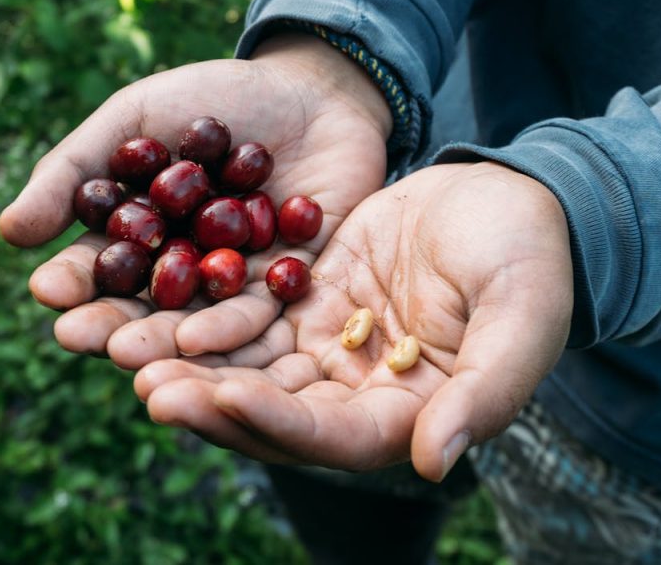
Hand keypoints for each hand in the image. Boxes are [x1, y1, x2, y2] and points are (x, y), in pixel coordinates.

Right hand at [0, 33, 390, 363]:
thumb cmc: (214, 98)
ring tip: (132, 353)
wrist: (311, 89)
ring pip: (200, 320)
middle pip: (145, 307)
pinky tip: (204, 338)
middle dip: (111, 323)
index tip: (46, 291)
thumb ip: (77, 171)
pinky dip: (234, 324)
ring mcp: (240, 282)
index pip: (99, 268)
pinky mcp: (294, 284)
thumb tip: (9, 232)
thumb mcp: (136, 120)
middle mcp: (187, 271)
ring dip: (164, 338)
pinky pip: (266, 310)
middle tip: (80, 338)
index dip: (72, 280)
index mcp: (142, 238)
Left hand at [134, 162, 573, 479]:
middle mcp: (360, 394)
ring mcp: (331, 349)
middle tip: (147, 388)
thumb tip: (434, 462)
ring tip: (130, 353)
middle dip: (212, 404)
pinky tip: (157, 306)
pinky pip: (251, 317)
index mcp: (412, 415)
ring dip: (194, 367)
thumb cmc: (531, 260)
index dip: (278, 422)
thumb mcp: (521, 318)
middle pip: (276, 415)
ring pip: (252, 369)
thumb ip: (486, 392)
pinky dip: (207, 318)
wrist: (511, 198)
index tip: (223, 396)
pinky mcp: (311, 303)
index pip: (334, 438)